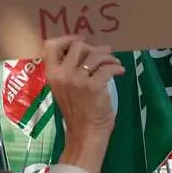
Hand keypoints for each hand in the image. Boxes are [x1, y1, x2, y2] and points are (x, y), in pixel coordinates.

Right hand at [46, 37, 123, 172]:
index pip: (51, 46)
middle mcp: (62, 74)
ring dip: (108, 57)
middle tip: (104, 53)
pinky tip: (120, 71)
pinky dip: (117, 67)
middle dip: (93, 47)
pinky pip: (108, 68)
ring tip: (115, 62)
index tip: (81, 40)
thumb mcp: (65, 89)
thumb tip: (88, 51)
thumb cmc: (77, 113)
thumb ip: (69, 71)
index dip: (67, 39)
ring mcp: (78, 80)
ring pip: (95, 55)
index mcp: (52, 74)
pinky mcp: (94, 86)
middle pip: (77, 46)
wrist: (86, 133)